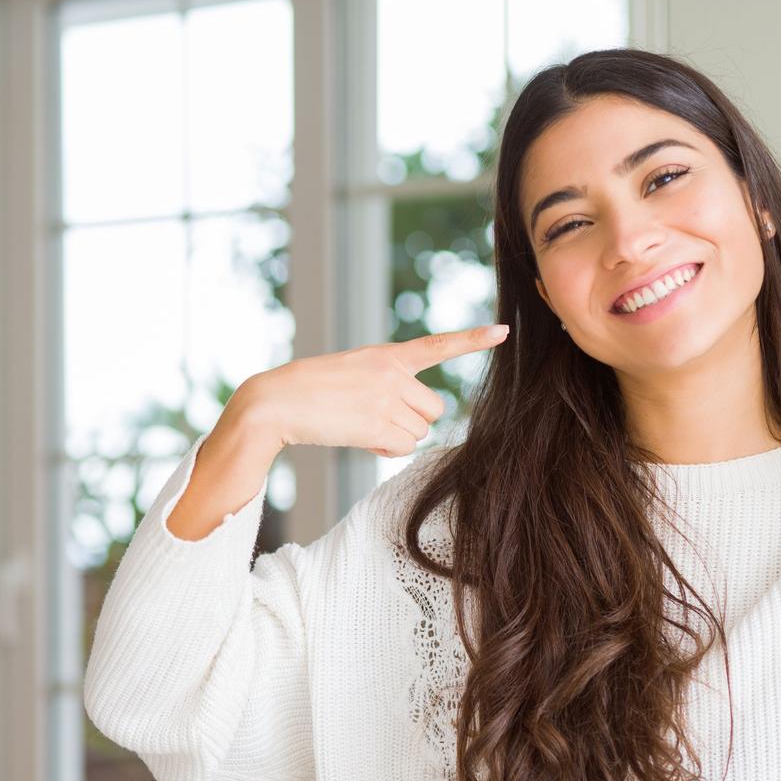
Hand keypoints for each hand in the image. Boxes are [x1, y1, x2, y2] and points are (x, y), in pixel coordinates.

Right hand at [236, 324, 507, 457]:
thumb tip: (408, 429)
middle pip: (434, 408)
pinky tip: (359, 436)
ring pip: (419, 430)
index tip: (502, 331)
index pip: (438, 345)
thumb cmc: (311, 390)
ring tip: (361, 424)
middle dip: (414, 419)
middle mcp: (393, 374)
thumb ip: (387, 385)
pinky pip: (402, 447)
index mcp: (387, 354)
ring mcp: (386, 399)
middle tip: (379, 418)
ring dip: (396, 436)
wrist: (277, 401)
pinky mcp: (377, 424)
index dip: (472, 340)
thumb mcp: (354, 372)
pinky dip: (384, 449)